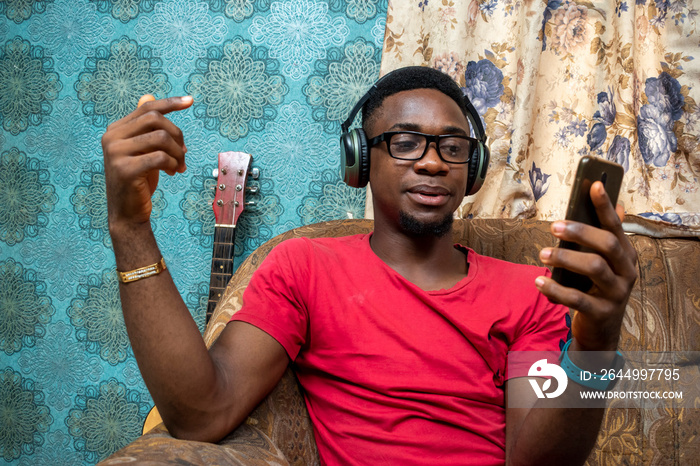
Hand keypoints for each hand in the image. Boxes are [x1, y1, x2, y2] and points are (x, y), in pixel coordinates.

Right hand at [102, 95, 192, 229]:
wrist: (127, 213)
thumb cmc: (139, 180)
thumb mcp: (142, 150)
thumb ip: (144, 126)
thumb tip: (148, 96)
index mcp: (116, 129)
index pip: (147, 108)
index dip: (170, 103)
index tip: (190, 101)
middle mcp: (111, 137)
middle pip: (155, 120)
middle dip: (177, 135)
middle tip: (183, 154)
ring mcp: (115, 153)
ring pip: (160, 137)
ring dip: (177, 153)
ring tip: (179, 166)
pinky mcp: (125, 169)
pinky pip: (160, 157)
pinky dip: (172, 164)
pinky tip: (172, 172)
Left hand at [535, 181, 637, 350]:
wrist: (601, 331)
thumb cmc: (596, 288)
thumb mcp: (601, 263)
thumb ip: (601, 238)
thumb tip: (614, 205)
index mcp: (626, 255)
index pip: (616, 226)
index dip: (605, 206)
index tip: (593, 185)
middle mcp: (627, 272)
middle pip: (608, 245)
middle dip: (580, 232)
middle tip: (553, 226)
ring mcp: (617, 293)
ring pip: (595, 268)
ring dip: (566, 258)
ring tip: (543, 254)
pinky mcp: (602, 313)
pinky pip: (577, 299)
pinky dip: (555, 289)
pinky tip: (538, 281)